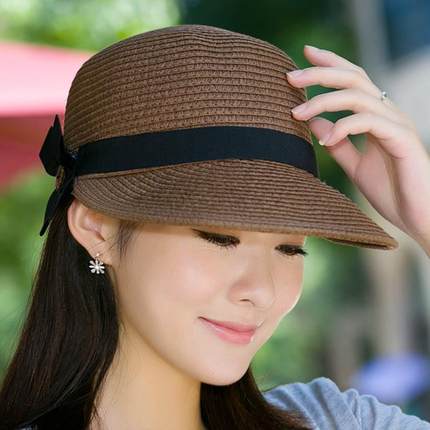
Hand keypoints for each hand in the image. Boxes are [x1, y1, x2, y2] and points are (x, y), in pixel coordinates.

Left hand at [286, 45, 429, 253]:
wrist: (417, 217)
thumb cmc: (391, 191)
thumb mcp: (355, 166)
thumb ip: (337, 144)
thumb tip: (314, 122)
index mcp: (377, 116)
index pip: (353, 80)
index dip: (330, 64)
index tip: (304, 55)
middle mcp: (387, 113)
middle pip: (354, 77)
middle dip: (320, 72)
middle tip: (290, 75)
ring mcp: (396, 124)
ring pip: (358, 95)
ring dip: (323, 101)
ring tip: (297, 113)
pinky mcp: (402, 139)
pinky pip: (369, 121)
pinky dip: (343, 127)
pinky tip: (325, 140)